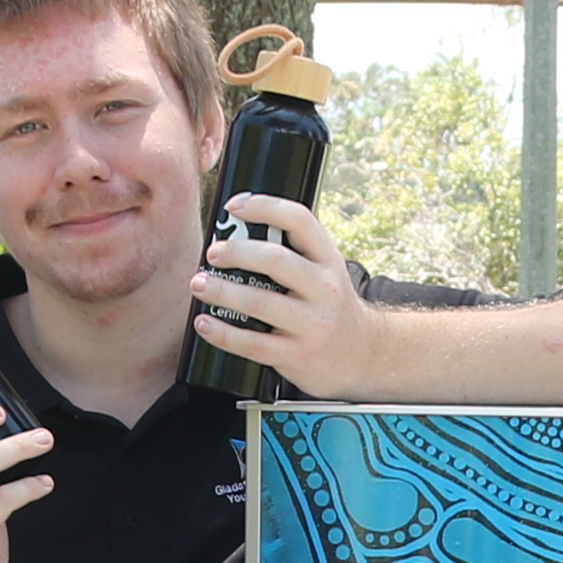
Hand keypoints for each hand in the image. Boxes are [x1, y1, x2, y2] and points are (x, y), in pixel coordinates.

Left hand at [192, 194, 381, 392]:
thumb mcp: (324, 272)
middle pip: (274, 260)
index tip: (234, 206)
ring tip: (199, 285)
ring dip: (221, 291)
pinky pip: (252, 344)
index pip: (299, 220)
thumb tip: (236, 232)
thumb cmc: (330, 306)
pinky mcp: (297, 355)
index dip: (264, 207)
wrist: (363, 354)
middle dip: (236, 252)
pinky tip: (205, 323)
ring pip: (259, 302)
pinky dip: (223, 333)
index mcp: (328, 260)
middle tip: (213, 253)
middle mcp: (324, 289)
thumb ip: (293, 252)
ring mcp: (312, 324)